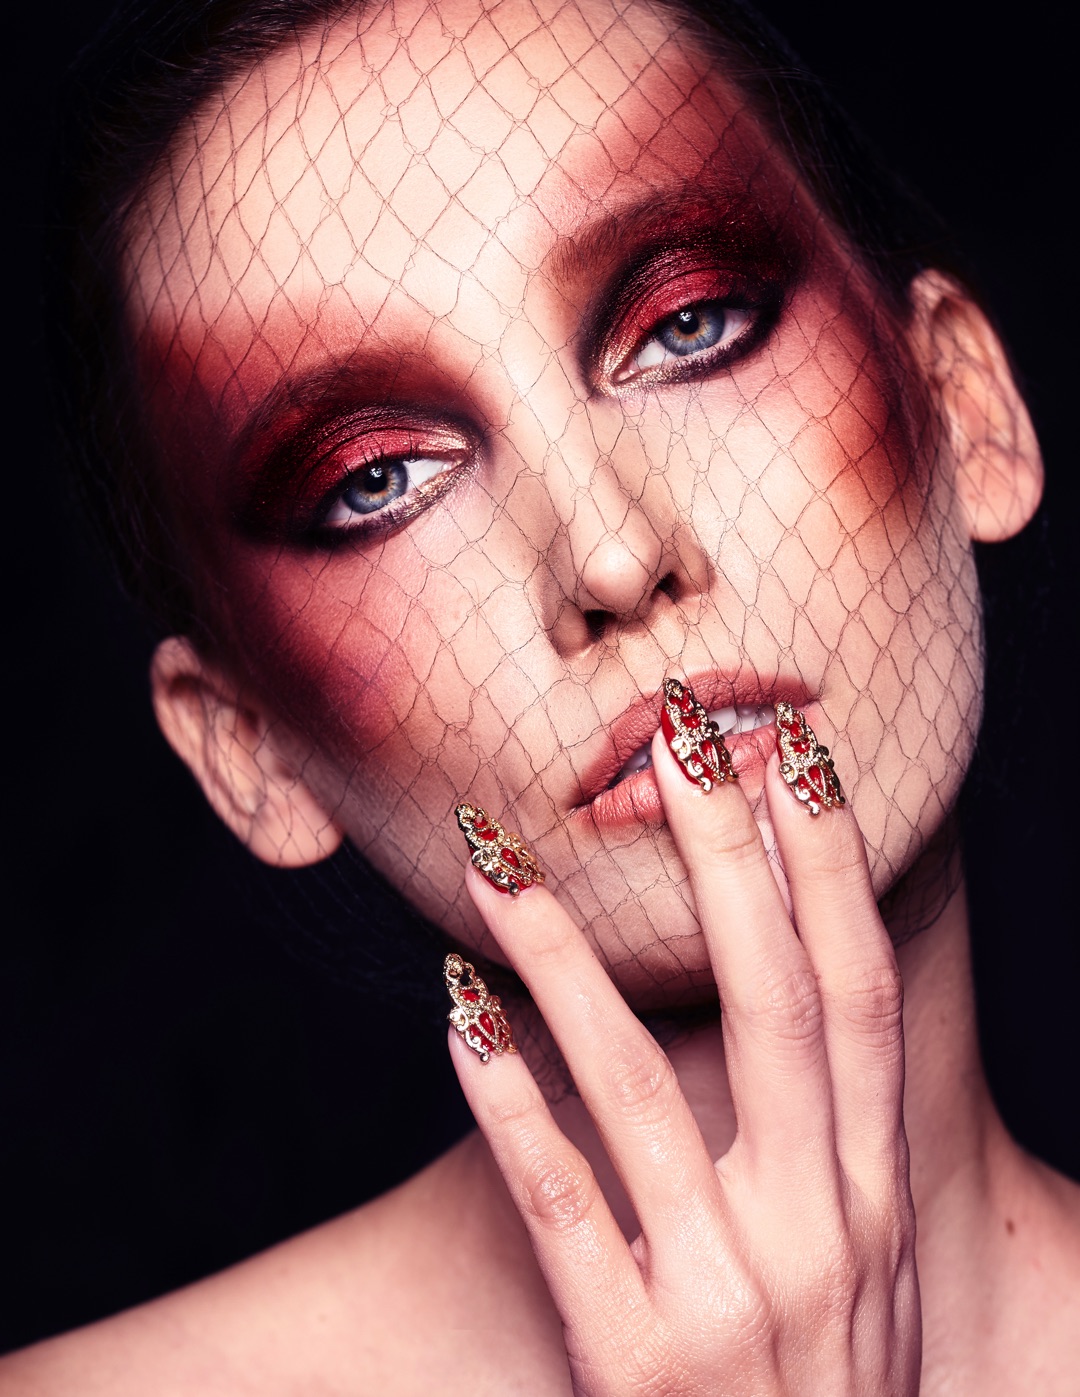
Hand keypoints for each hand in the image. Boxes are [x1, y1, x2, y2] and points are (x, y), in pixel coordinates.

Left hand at [448, 717, 919, 1395]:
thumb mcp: (863, 1271)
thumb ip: (830, 1147)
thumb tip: (785, 1002)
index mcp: (873, 1197)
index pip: (859, 997)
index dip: (831, 871)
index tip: (794, 759)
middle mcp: (818, 1231)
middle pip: (773, 1004)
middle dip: (729, 860)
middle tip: (680, 738)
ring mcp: (727, 1298)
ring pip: (643, 1085)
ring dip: (566, 961)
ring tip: (502, 865)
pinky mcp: (636, 1364)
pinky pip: (560, 1207)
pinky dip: (509, 1103)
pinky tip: (457, 1016)